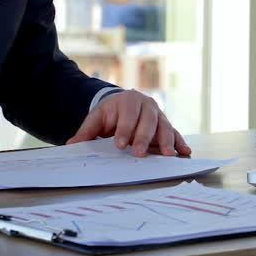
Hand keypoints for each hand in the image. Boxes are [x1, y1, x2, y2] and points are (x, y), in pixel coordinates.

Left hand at [66, 90, 191, 157]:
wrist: (125, 105)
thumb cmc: (110, 113)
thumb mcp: (96, 119)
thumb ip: (86, 132)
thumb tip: (71, 145)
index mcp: (128, 100)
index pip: (127, 115)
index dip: (124, 130)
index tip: (120, 144)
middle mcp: (147, 105)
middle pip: (147, 121)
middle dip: (143, 137)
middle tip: (139, 153)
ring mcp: (159, 115)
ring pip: (164, 126)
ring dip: (166, 141)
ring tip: (166, 155)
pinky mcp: (166, 125)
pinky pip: (175, 133)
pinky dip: (179, 142)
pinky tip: (184, 151)